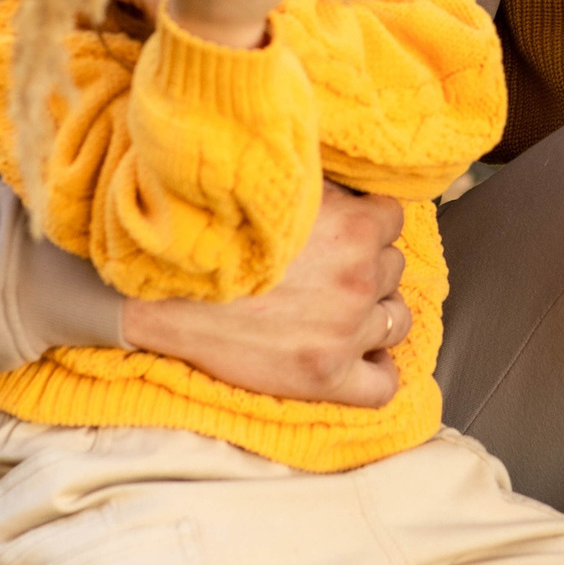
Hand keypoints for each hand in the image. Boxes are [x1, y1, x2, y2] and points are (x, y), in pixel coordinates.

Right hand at [121, 183, 411, 406]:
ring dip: (374, 315)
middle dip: (367, 269)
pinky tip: (356, 359)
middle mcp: (359, 278)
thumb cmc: (216, 232)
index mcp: (354, 228)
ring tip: (341, 315)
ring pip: (396, 321)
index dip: (368, 226)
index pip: (393, 220)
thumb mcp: (278, 189)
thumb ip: (321, 188)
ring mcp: (346, 331)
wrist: (167, 288)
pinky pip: (383, 384)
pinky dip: (376, 371)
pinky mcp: (325, 375)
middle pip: (392, 270)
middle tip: (330, 274)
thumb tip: (343, 180)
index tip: (346, 233)